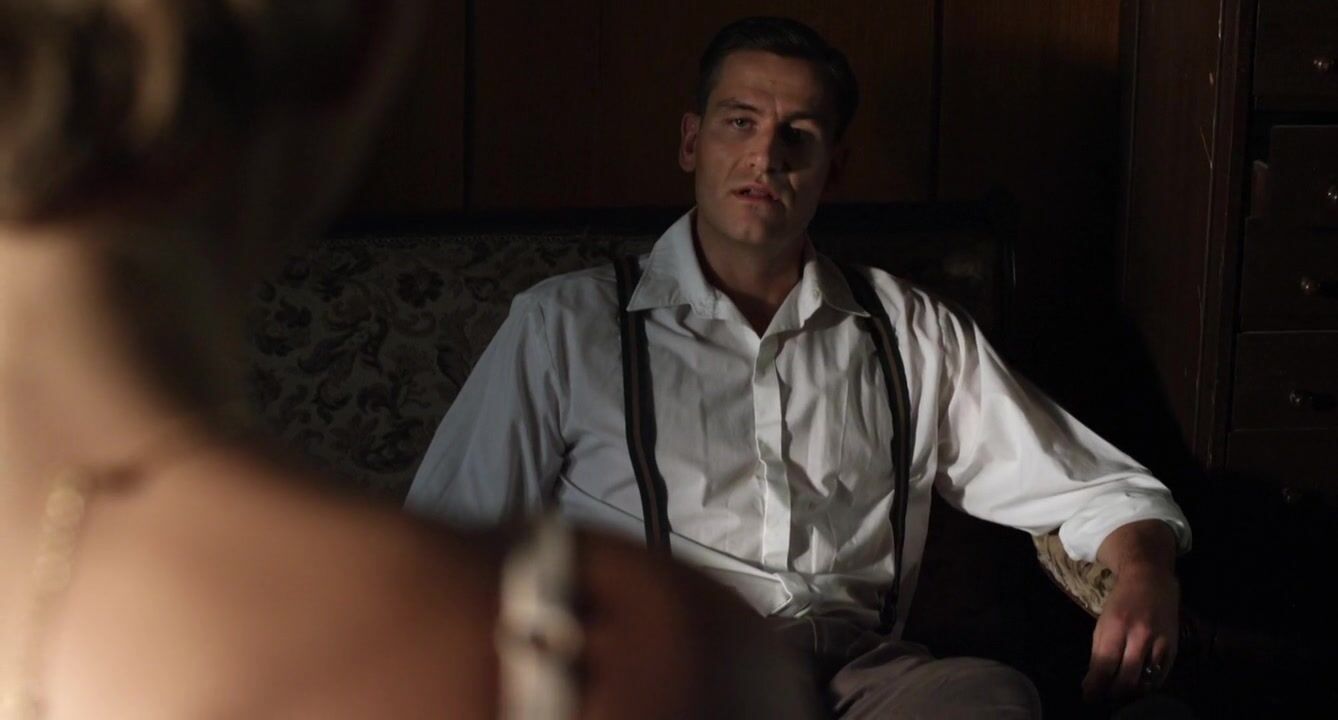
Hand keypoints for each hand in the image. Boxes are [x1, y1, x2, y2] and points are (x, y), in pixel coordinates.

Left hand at [1081, 564, 1179, 702]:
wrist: (1150, 579)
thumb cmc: (1121, 603)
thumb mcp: (1103, 623)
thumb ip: (1098, 652)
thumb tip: (1091, 682)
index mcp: (1115, 626)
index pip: (1105, 665)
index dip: (1096, 685)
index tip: (1089, 697)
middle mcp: (1139, 635)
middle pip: (1127, 677)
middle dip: (1115, 693)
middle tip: (1108, 697)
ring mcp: (1159, 640)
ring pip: (1147, 680)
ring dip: (1134, 691)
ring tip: (1123, 693)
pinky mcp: (1174, 645)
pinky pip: (1163, 674)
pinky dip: (1151, 684)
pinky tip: (1142, 684)